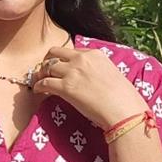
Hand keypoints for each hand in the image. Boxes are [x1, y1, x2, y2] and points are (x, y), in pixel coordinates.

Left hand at [31, 46, 148, 129]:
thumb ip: (97, 71)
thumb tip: (89, 79)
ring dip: (41, 74)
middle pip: (54, 53)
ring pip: (47, 67)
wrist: (124, 110)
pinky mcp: (65, 87)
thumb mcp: (111, 74)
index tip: (60, 66)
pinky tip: (37, 91)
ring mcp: (72, 72)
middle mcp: (81, 59)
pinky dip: (38, 86)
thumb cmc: (123, 97)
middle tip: (45, 71)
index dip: (63, 59)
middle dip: (48, 61)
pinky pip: (44, 83)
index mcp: (95, 54)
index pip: (71, 51)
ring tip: (39, 81)